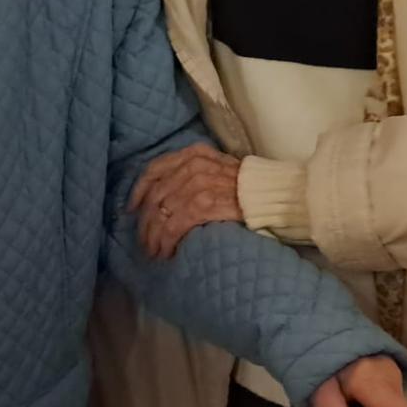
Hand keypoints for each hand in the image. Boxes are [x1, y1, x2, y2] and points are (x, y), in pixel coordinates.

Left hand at [127, 142, 242, 258]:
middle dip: (145, 221)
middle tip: (145, 241)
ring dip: (153, 236)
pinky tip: (167, 252)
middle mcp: (193, 166)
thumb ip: (194, 175)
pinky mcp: (204, 205)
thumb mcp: (218, 170)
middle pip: (156, 194)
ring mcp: (198, 185)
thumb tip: (166, 197)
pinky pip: (174, 225)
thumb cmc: (248, 188)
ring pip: (161, 212)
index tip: (132, 209)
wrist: (274, 196)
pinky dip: (166, 241)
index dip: (139, 191)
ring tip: (154, 251)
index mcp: (195, 154)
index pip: (156, 169)